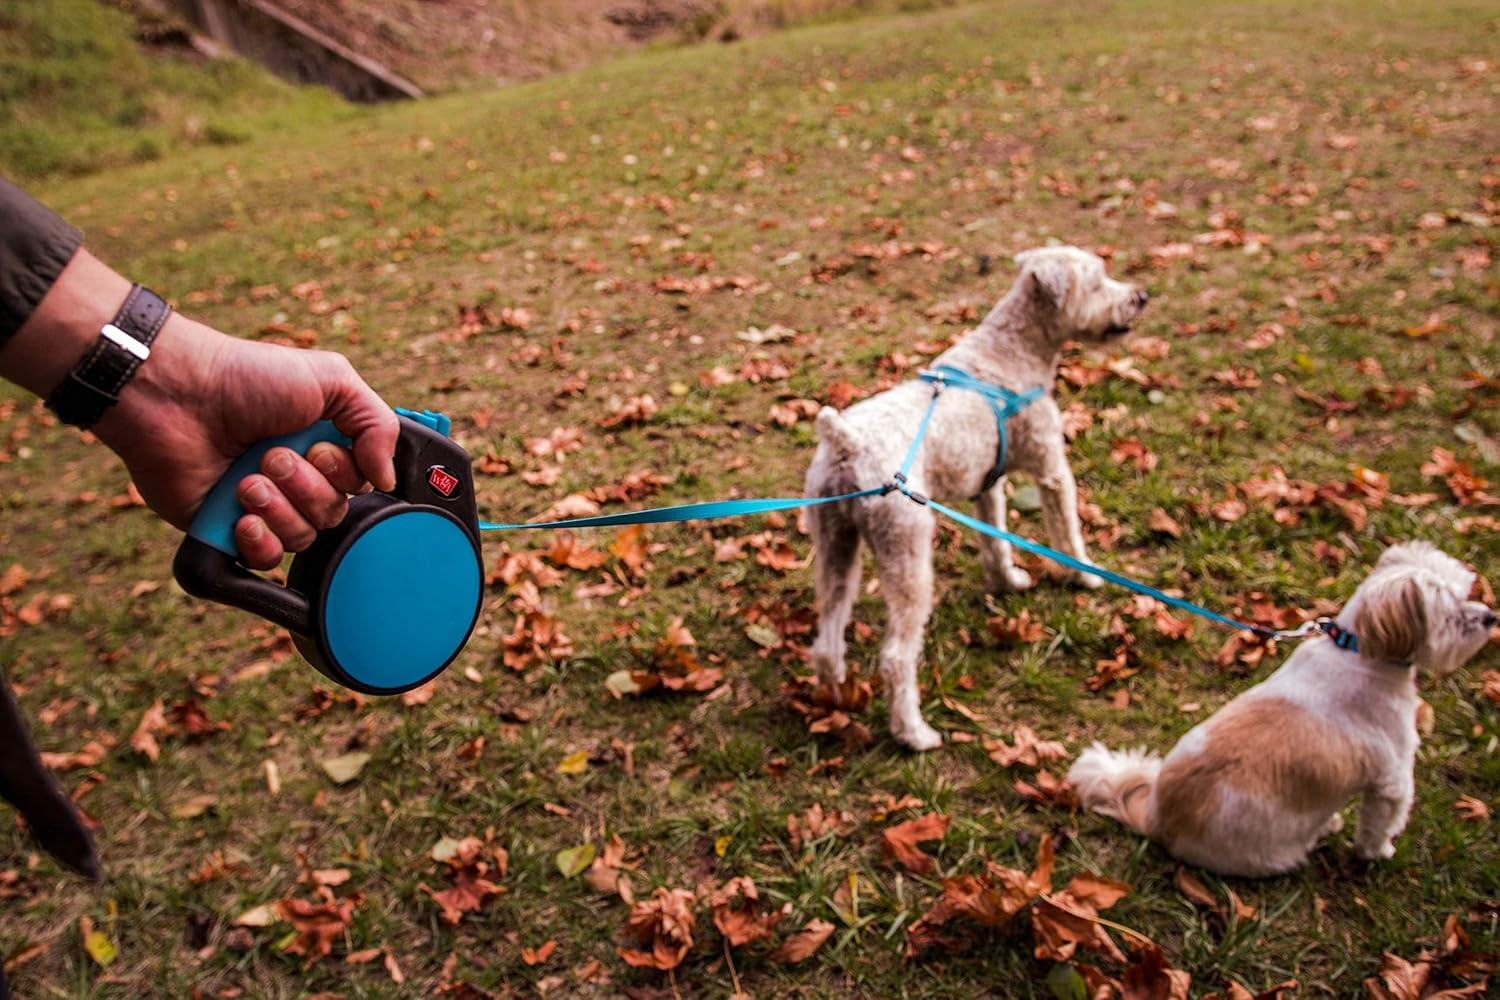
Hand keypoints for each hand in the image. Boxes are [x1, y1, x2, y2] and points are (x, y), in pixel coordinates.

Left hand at [95, 315, 397, 568]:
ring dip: (278, 509)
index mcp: (325, 444)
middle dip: (305, 487)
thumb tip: (387, 479)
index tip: (318, 447)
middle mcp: (298, 477)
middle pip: (335, 514)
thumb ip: (380, 423)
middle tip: (270, 456)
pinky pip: (266, 561)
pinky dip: (259, 542)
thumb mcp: (332, 379)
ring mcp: (265, 505)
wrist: (175, 395)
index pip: (362, 485)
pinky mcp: (229, 529)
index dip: (345, 473)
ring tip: (246, 481)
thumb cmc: (245, 377)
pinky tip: (241, 518)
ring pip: (303, 538)